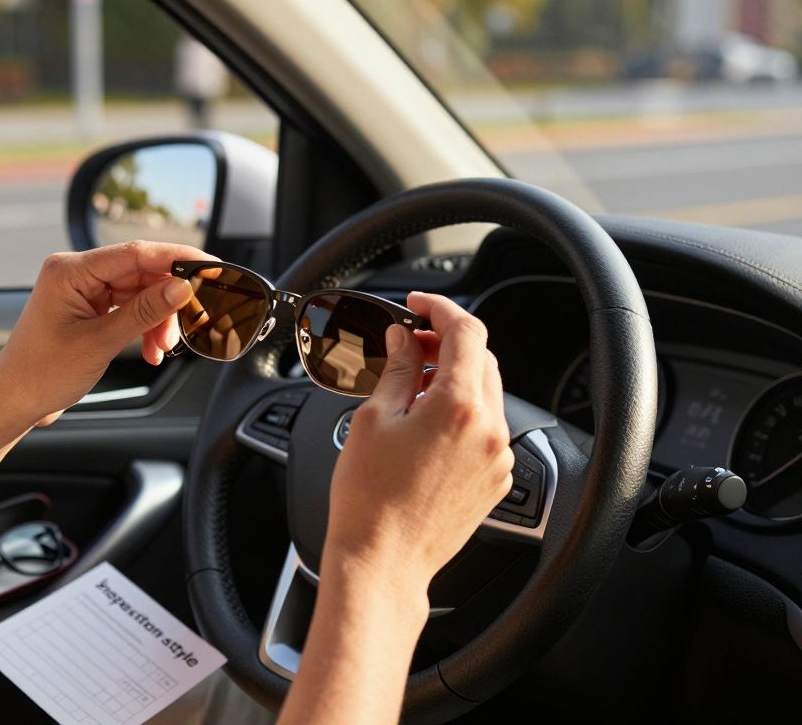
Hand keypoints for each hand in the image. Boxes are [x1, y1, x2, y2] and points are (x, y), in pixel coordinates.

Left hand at [0, 241, 214, 427]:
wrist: (14, 402)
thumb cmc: (41, 373)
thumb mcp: (99, 343)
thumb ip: (143, 312)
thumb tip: (181, 288)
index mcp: (69, 270)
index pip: (134, 253)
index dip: (175, 258)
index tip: (207, 267)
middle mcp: (75, 272)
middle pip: (140, 272)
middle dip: (166, 300)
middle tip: (190, 321)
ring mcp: (82, 290)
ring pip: (139, 292)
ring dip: (157, 319)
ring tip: (161, 348)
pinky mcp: (88, 307)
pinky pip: (128, 307)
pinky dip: (144, 327)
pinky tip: (150, 349)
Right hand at [324, 292, 513, 592]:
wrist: (383, 561)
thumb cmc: (369, 499)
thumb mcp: (373, 419)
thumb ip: (394, 369)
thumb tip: (402, 340)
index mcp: (459, 407)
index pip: (466, 332)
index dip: (440, 308)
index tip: (419, 306)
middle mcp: (489, 430)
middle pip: (481, 360)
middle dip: (446, 344)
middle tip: (407, 346)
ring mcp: (497, 458)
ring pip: (486, 395)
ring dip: (454, 379)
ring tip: (410, 388)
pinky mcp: (495, 481)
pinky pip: (485, 430)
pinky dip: (462, 414)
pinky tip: (425, 424)